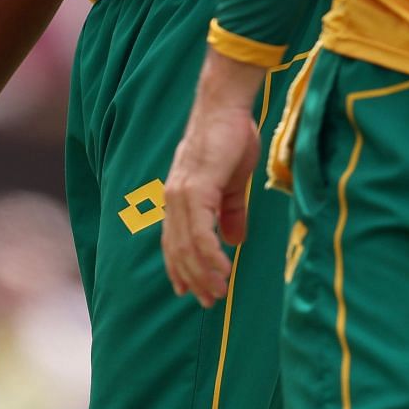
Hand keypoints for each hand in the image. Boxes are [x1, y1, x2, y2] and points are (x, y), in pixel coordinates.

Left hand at [161, 54, 269, 306]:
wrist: (227, 107)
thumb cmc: (231, 137)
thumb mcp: (233, 182)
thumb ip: (230, 211)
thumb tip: (234, 240)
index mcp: (179, 197)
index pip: (173, 241)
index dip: (180, 268)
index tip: (191, 291)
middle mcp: (173, 199)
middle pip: (178, 250)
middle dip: (192, 279)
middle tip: (208, 301)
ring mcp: (182, 195)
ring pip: (187, 247)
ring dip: (202, 273)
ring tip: (217, 292)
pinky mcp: (196, 190)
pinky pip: (200, 233)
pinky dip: (210, 255)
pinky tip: (223, 269)